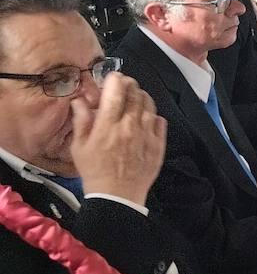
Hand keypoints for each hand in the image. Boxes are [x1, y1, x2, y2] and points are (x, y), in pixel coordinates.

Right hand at [70, 72, 166, 206]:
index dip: (115, 80)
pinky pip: (160, 121)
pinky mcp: (158, 144)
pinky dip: (153, 115)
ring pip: (149, 105)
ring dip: (142, 97)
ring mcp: (147, 135)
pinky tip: (146, 117)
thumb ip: (81, 120)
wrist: (117, 195)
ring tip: (135, 98)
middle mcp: (130, 126)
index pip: (115, 92)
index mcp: (108, 125)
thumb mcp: (79, 146)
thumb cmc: (94, 171)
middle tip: (125, 85)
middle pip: (135, 94)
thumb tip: (80, 100)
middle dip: (130, 85)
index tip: (113, 77)